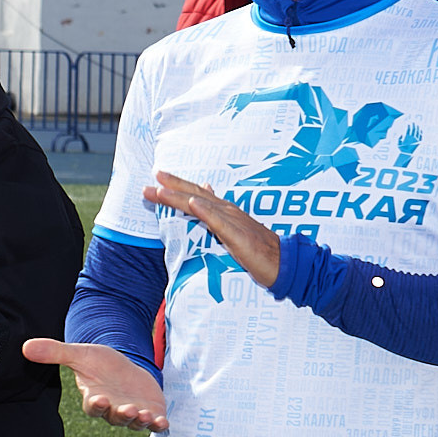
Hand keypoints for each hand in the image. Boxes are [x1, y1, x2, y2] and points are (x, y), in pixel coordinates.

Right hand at [23, 338, 168, 432]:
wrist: (127, 368)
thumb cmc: (101, 363)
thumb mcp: (81, 354)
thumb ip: (55, 353)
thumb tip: (25, 346)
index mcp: (96, 399)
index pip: (93, 408)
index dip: (97, 405)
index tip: (100, 398)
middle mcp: (114, 410)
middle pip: (116, 418)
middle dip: (123, 415)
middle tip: (129, 409)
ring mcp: (134, 414)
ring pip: (136, 423)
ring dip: (141, 421)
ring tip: (146, 414)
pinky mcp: (152, 413)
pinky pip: (155, 425)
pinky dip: (159, 425)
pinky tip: (163, 421)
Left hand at [143, 170, 278, 287]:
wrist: (284, 262)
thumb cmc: (258, 248)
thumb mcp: (234, 229)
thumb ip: (217, 213)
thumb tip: (202, 194)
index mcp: (224, 210)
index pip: (196, 194)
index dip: (177, 185)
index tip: (157, 177)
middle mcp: (227, 211)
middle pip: (196, 194)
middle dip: (172, 185)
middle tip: (154, 174)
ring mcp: (233, 222)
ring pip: (202, 205)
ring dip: (181, 196)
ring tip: (161, 189)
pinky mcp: (238, 236)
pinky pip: (220, 222)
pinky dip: (206, 211)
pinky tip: (193, 203)